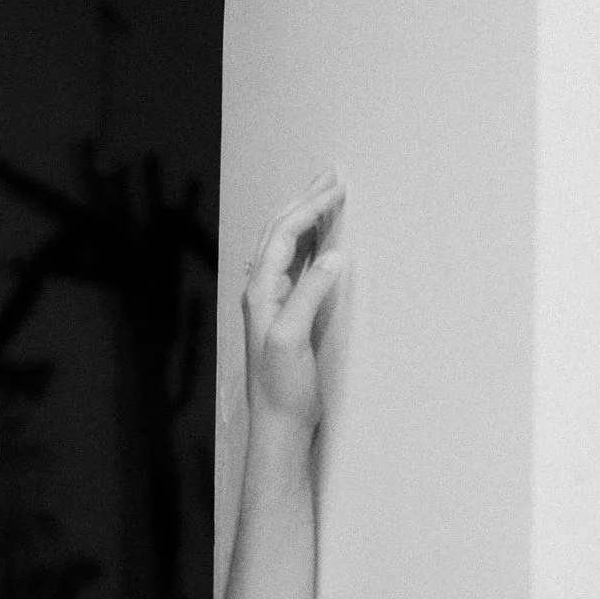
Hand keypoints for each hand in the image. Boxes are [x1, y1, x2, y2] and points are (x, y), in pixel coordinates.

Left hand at [242, 168, 346, 431]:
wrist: (277, 425)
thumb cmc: (283, 387)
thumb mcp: (294, 339)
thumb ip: (309, 294)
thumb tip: (335, 256)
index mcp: (260, 291)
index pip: (285, 234)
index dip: (310, 207)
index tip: (339, 188)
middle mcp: (261, 290)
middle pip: (280, 229)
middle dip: (306, 198)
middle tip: (333, 173)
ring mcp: (270, 300)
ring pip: (285, 243)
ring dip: (306, 214)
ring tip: (328, 194)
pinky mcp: (284, 313)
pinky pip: (294, 262)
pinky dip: (309, 240)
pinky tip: (322, 237)